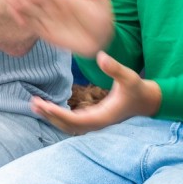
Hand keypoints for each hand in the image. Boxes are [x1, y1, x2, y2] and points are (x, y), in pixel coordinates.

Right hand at [4, 0, 114, 58]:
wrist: (104, 37)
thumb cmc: (103, 17)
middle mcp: (54, 7)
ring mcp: (51, 20)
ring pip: (32, 12)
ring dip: (20, 6)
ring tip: (9, 0)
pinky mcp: (50, 34)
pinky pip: (35, 27)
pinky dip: (25, 22)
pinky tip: (17, 17)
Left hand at [29, 51, 160, 135]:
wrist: (149, 101)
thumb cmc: (139, 89)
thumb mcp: (130, 77)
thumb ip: (116, 68)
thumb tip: (101, 57)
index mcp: (103, 117)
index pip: (75, 121)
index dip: (58, 114)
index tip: (44, 105)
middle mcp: (97, 124)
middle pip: (68, 126)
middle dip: (51, 116)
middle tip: (34, 103)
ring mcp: (96, 123)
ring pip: (69, 126)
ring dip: (53, 117)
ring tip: (36, 105)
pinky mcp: (95, 119)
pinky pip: (73, 122)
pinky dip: (60, 116)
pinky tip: (49, 107)